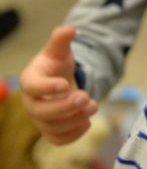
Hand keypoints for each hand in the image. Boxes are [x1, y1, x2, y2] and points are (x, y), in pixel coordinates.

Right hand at [20, 26, 97, 144]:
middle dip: (65, 107)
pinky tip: (87, 123)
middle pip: (41, 112)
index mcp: (30, 80)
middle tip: (86, 97)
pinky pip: (57, 139)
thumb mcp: (60, 51)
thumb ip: (62, 40)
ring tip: (94, 106)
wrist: (58, 81)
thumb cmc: (56, 65)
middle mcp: (31, 102)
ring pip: (51, 127)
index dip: (47, 87)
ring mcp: (40, 118)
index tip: (66, 84)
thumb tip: (69, 28)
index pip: (33, 86)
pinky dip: (72, 135)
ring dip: (73, 120)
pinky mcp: (50, 129)